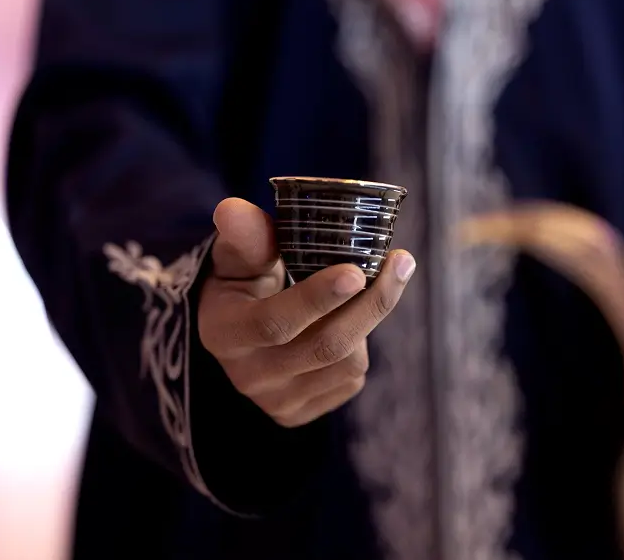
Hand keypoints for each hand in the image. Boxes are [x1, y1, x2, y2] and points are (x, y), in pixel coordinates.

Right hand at [198, 198, 415, 427]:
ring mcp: (276, 402)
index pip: (274, 323)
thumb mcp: (238, 255)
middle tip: (400, 264)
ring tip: (367, 287)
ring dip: (367, 322)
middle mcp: (248, 376)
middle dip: (370, 305)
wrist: (240, 329)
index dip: (316, 299)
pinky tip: (351, 321)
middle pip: (324, 347)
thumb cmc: (243, 280)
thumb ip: (244, 235)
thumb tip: (232, 210)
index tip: (355, 270)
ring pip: (346, 364)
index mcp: (224, 333)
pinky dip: (361, 346)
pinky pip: (350, 380)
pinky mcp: (301, 413)